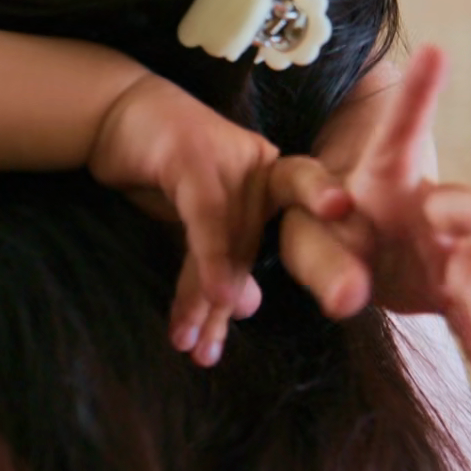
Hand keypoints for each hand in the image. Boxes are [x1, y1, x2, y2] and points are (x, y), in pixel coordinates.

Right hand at [89, 75, 351, 366]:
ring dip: (208, 301)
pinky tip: (211, 300)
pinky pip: (208, 222)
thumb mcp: (199, 218)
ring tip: (196, 348)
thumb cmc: (166, 168)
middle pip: (257, 246)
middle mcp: (261, 169)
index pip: (306, 219)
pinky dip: (210, 264)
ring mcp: (231, 161)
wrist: (116, 117)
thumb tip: (244, 308)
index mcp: (271, 181)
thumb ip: (225, 257)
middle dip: (235, 303)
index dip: (332, 238)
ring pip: (231, 243)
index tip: (353, 261)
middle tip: (230, 352)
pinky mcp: (192, 159)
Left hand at [275, 46, 470, 392]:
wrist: (346, 248)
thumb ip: (321, 258)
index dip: (417, 93)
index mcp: (387, 174)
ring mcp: (446, 253)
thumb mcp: (306, 230)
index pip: (400, 130)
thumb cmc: (325, 221)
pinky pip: (469, 325)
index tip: (434, 50)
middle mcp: (429, 209)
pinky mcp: (448, 294)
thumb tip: (349, 298)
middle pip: (465, 207)